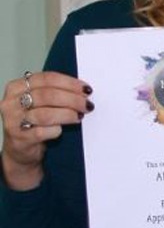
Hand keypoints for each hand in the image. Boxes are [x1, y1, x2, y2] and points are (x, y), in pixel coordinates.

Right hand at [0, 71, 93, 190]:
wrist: (20, 148)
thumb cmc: (33, 121)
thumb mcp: (38, 102)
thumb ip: (53, 92)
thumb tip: (82, 90)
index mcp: (17, 87)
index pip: (46, 79)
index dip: (69, 83)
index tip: (86, 89)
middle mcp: (12, 102)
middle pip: (47, 95)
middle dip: (72, 99)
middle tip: (87, 104)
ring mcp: (14, 121)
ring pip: (45, 114)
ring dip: (68, 114)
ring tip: (80, 116)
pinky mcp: (20, 138)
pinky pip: (42, 132)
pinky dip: (56, 130)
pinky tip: (63, 130)